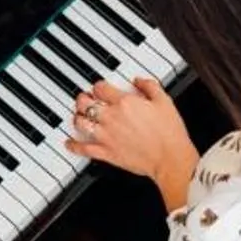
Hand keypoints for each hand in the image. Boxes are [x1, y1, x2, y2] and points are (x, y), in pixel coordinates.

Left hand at [67, 77, 195, 186]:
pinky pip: (83, 148)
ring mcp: (106, 135)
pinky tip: (70, 143)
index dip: (98, 87)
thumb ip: (150, 86)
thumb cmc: (170, 133)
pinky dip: (73, 145)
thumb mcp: (165, 101)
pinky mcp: (106, 153)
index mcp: (125, 102)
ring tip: (79, 116)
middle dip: (83, 99)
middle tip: (84, 99)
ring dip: (77, 117)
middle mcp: (112, 117)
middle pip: (85, 103)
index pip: (101, 88)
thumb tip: (139, 80)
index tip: (100, 89)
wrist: (170, 159)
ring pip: (80, 122)